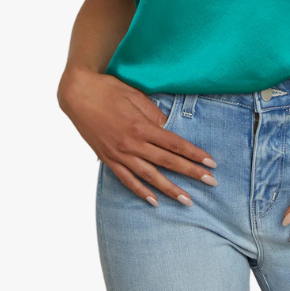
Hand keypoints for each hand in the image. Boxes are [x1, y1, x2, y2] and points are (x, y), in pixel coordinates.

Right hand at [58, 68, 218, 205]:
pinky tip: (154, 201)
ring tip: (187, 200)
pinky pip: (126, 179)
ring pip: (149, 176)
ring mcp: (119, 154)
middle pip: (167, 162)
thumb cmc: (108, 89)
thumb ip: (155, 115)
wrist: (77, 94)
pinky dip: (141, 191)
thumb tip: (170, 129)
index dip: (195, 154)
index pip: (175, 144)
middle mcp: (132, 144)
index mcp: (141, 126)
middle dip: (191, 173)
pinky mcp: (107, 159)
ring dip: (170, 189)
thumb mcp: (136, 96)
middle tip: (211, 183)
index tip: (211, 163)